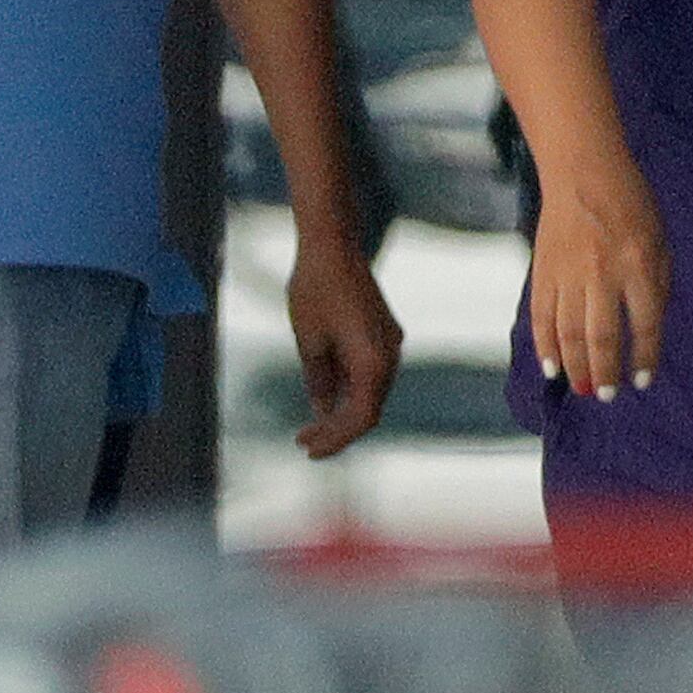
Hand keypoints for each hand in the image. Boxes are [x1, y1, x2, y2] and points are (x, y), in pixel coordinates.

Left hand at [285, 233, 402, 457]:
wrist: (332, 243)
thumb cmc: (315, 289)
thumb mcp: (308, 342)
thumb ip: (317, 381)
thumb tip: (322, 412)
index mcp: (373, 361)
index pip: (361, 417)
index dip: (336, 439)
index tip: (309, 450)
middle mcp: (390, 354)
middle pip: (368, 407)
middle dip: (337, 428)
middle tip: (303, 441)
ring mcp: (389, 341)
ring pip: (370, 391)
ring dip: (342, 409)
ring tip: (309, 425)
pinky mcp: (381, 330)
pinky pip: (369, 371)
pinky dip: (348, 388)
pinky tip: (323, 395)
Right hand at [530, 149, 669, 400]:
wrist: (583, 169)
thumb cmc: (630, 205)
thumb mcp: (659, 240)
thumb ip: (656, 285)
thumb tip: (646, 335)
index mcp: (639, 263)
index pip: (645, 324)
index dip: (644, 358)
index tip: (642, 381)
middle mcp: (603, 272)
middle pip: (602, 337)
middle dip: (604, 373)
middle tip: (606, 395)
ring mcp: (569, 272)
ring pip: (568, 333)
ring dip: (575, 367)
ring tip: (583, 388)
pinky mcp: (543, 270)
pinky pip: (541, 317)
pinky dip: (544, 346)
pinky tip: (552, 367)